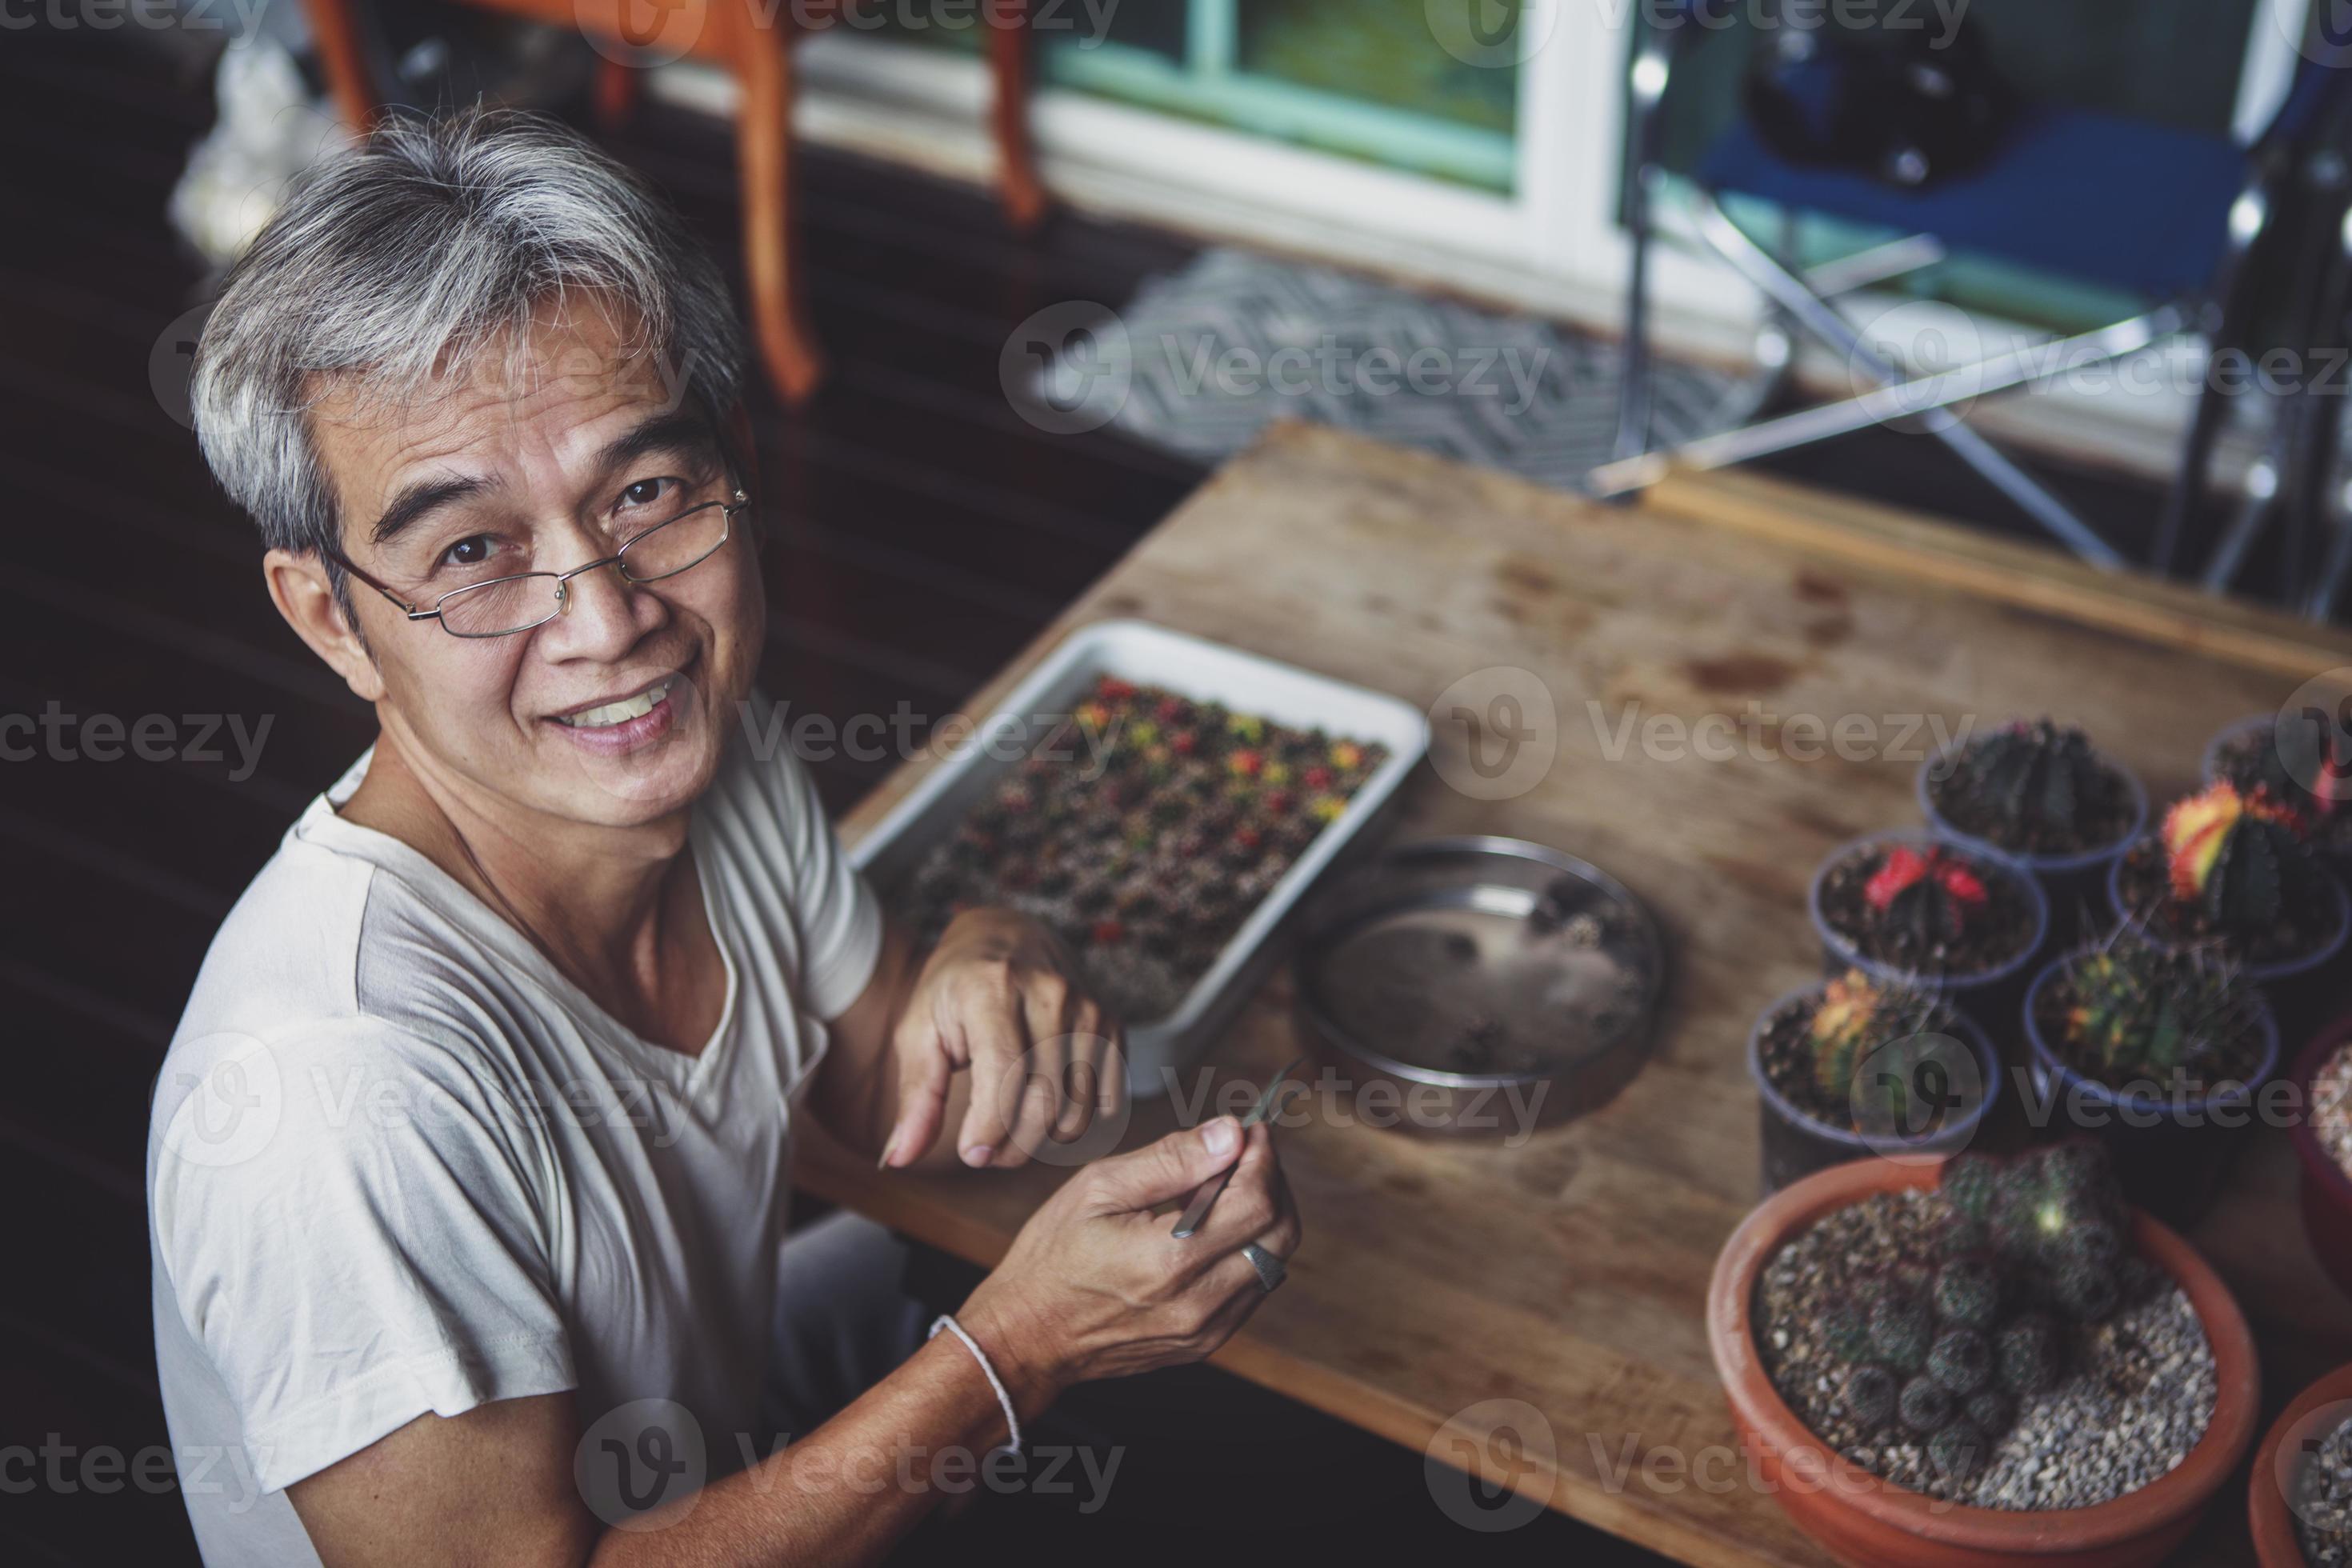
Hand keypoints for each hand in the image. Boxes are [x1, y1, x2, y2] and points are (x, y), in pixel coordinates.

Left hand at [880, 908, 1122, 1169]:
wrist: (1007, 937)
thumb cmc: (955, 989)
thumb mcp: (919, 1032)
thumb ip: (916, 1097)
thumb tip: (898, 1159)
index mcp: (991, 988)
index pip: (1005, 1077)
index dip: (989, 1130)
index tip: (971, 1153)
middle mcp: (1048, 992)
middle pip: (1045, 1102)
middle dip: (1013, 1146)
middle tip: (986, 1152)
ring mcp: (1087, 1006)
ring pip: (1078, 1109)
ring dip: (1044, 1141)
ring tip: (1012, 1134)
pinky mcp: (1111, 1022)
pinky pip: (1105, 1100)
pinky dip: (1075, 1123)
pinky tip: (1045, 1114)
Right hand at [954, 1115, 1302, 1399]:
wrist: (1026, 1336)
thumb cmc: (1052, 1257)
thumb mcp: (1098, 1189)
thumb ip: (1171, 1160)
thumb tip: (1231, 1134)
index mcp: (1169, 1260)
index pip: (1257, 1202)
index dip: (1262, 1158)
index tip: (1249, 1132)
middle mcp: (1197, 1302)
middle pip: (1281, 1234)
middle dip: (1274, 1183)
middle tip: (1246, 1154)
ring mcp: (1204, 1331)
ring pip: (1273, 1263)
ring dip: (1263, 1218)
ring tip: (1223, 1190)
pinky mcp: (1203, 1344)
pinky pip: (1251, 1290)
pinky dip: (1246, 1251)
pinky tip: (1211, 1230)